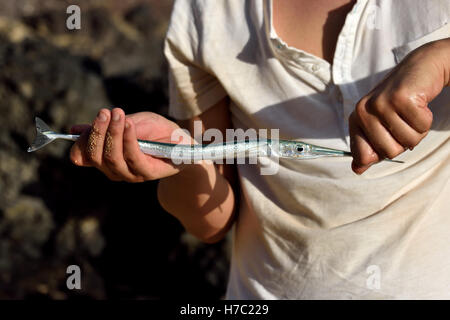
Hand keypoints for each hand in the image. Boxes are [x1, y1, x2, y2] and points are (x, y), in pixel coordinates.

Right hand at [70, 108, 188, 181]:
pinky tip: (130, 124)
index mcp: (105, 158)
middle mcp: (114, 169)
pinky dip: (129, 139)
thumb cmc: (155, 132)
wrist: (183, 143)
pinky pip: (132, 156)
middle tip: (104, 112)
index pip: (82, 157)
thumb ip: (106, 126)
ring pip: (112, 157)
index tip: (82, 127)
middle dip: (97, 133)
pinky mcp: (146, 173)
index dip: (79, 144)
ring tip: (118, 114)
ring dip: (113, 133)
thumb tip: (75, 130)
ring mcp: (130, 174)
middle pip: (95, 156)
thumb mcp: (129, 122)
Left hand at [349, 39, 449, 173]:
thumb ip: (369, 148)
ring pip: (407, 141)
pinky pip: (421, 126)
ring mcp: (381, 103)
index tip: (388, 134)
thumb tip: (356, 170)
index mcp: (356, 119)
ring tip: (412, 112)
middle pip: (390, 152)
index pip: (363, 156)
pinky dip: (426, 119)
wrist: (422, 67)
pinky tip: (420, 104)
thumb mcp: (381, 124)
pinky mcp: (401, 98)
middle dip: (404, 142)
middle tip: (404, 120)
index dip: (383, 151)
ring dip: (418, 130)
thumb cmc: (400, 101)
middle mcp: (363, 111)